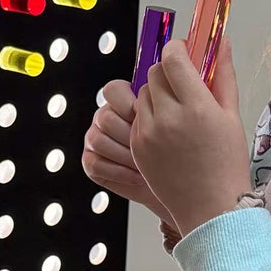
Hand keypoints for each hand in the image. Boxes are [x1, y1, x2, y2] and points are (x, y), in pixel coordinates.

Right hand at [83, 77, 172, 223]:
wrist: (175, 183)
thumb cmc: (180, 151)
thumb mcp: (179, 121)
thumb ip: (171, 102)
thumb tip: (175, 87)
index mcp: (124, 101)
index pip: (113, 90)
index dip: (128, 103)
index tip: (146, 118)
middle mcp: (106, 117)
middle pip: (105, 117)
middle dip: (129, 135)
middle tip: (152, 146)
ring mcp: (96, 138)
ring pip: (98, 139)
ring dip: (125, 155)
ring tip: (148, 164)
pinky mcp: (91, 162)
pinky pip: (93, 163)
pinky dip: (118, 171)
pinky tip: (138, 176)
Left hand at [131, 35, 249, 237]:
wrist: (211, 208)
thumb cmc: (227, 162)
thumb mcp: (231, 116)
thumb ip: (223, 75)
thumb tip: (222, 41)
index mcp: (197, 107)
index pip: (173, 58)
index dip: (177, 50)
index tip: (184, 53)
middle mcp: (168, 118)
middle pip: (155, 73)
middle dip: (168, 72)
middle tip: (183, 83)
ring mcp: (148, 133)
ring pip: (143, 93)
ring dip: (157, 93)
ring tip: (177, 111)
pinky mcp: (136, 147)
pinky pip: (137, 117)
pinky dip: (150, 116)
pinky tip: (168, 131)